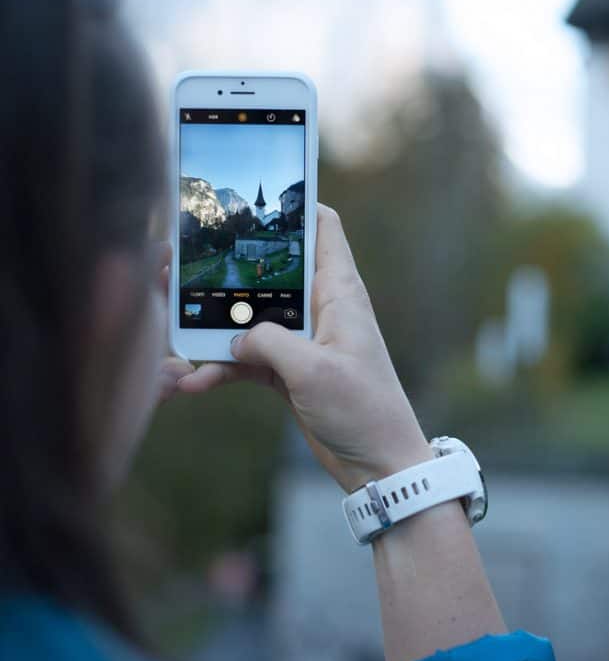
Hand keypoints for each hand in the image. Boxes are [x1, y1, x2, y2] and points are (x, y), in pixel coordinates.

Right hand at [175, 204, 430, 492]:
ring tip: (176, 327)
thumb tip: (234, 336)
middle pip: (272, 271)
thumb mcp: (313, 370)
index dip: (295, 206)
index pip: (323, 229)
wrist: (380, 467)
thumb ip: (268, 342)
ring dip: (218, 327)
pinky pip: (248, 359)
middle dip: (232, 268)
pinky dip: (223, 368)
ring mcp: (303, 341)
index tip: (257, 192)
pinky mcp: (290, 371)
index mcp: (340, 294)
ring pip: (252, 318)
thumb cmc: (363, 410)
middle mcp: (321, 309)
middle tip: (187, 259)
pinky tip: (195, 383)